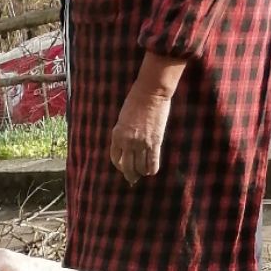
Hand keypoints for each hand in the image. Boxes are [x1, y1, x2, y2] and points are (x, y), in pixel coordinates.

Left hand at [110, 55, 185, 183]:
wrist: (151, 91)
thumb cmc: (136, 101)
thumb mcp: (123, 119)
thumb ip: (123, 133)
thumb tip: (127, 147)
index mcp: (117, 135)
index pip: (115, 159)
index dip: (120, 166)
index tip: (124, 167)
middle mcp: (127, 142)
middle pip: (127, 167)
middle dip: (130, 175)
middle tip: (133, 178)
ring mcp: (141, 143)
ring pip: (140, 168)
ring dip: (141, 172)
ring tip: (143, 173)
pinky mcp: (154, 142)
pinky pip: (152, 163)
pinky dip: (151, 169)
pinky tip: (151, 170)